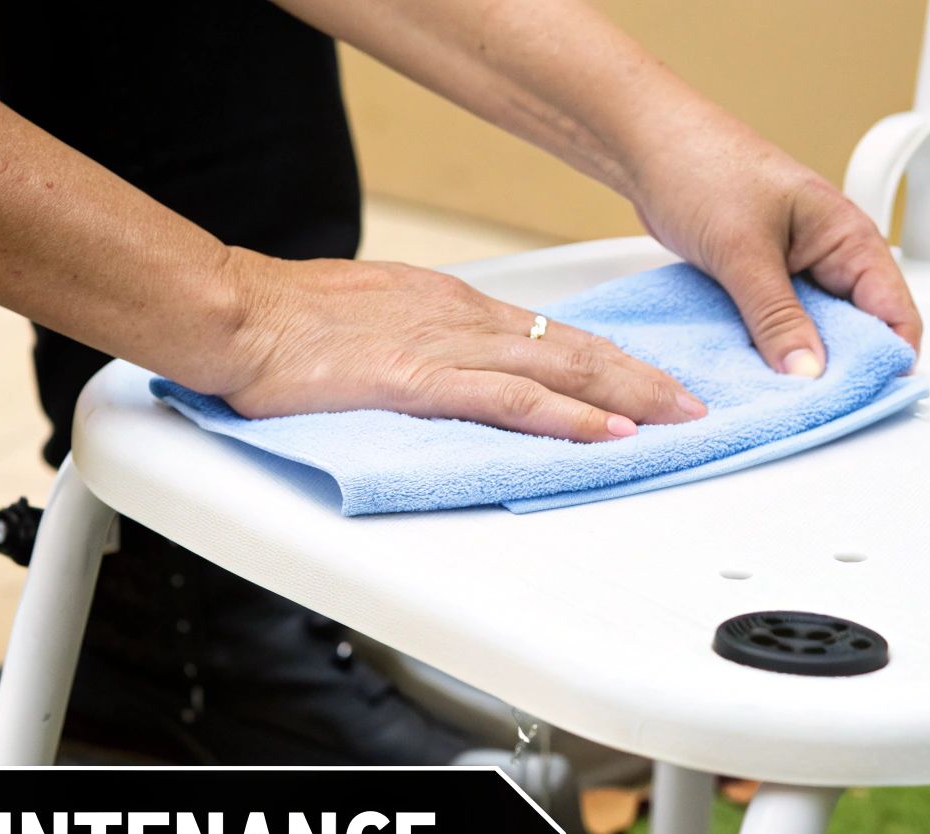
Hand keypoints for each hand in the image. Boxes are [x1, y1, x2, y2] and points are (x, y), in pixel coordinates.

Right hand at [207, 251, 706, 441]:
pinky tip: (604, 432)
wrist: (237, 313)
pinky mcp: (421, 381)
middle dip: (639, 377)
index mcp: (449, 306)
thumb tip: (445, 372)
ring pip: (558, 369)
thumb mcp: (370, 320)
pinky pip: (510, 400)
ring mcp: (446, 347)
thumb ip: (417, 346)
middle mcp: (461, 319)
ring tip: (675, 419)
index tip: (647, 382)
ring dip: (624, 396)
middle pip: (571, 347)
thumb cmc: (286, 320)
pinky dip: (566, 416)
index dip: (605, 361)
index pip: (547, 334)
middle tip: (692, 404)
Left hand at [629, 116, 922, 376]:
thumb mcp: (744, 251)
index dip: (888, 360)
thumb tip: (808, 371)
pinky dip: (770, 349)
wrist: (646, 148)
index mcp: (849, 237)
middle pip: (859, 331)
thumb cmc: (702, 168)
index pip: (894, 312)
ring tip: (781, 401)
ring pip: (815, 332)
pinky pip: (778, 326)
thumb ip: (777, 316)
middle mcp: (831, 256)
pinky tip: (753, 374)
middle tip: (815, 411)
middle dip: (842, 371)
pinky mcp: (762, 280)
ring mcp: (796, 270)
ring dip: (800, 363)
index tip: (863, 400)